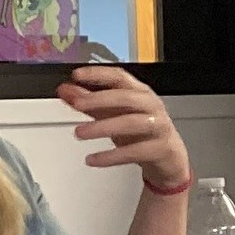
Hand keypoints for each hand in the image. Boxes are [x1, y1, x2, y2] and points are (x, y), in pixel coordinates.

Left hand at [61, 63, 189, 193]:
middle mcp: (150, 106)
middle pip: (126, 97)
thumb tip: (65, 90)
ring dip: (102, 127)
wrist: (169, 158)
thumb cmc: (141, 131)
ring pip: (130, 123)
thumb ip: (89, 103)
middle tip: (76, 103)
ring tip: (79, 132)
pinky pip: (134, 152)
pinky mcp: (159, 149)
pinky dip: (111, 156)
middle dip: (99, 99)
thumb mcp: (113, 115)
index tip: (76, 76)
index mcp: (140, 92)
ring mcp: (157, 127)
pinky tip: (93, 159)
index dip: (98, 74)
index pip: (120, 77)